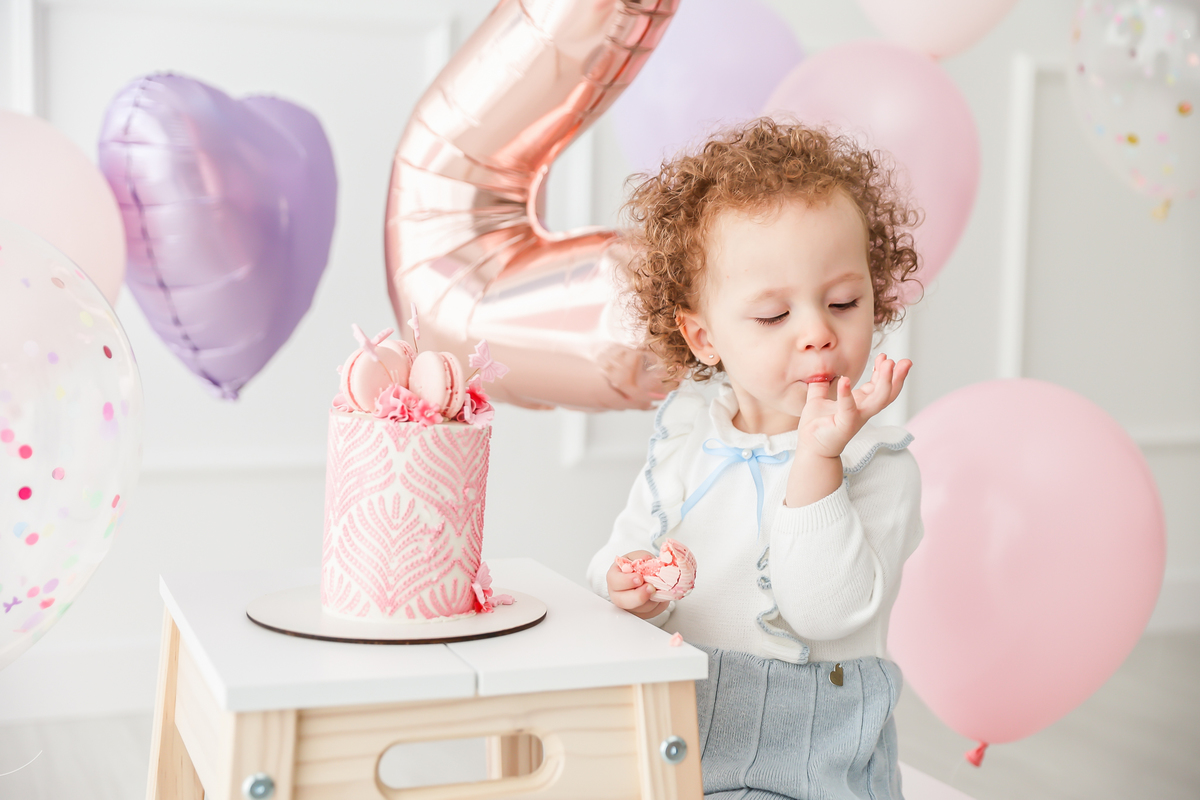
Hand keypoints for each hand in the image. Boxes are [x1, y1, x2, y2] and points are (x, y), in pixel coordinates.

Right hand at [606, 551, 670, 619]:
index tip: (639, 578)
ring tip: (659, 589)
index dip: (626, 581)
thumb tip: (647, 561)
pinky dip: (658, 605)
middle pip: (623, 601)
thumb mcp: (638, 556)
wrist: (643, 575)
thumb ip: (642, 558)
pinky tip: (660, 595)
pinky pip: (650, 613)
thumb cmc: (637, 565)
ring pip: (639, 609)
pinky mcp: (639, 613)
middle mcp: (617, 594)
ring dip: (652, 600)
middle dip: (639, 596)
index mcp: (614, 577)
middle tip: (651, 588)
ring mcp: (628, 606)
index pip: (615, 581)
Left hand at [797, 354, 911, 458]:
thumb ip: (820, 386)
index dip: (883, 372)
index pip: (878, 386)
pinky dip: (846, 394)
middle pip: (888, 393)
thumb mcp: (817, 399)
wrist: (810, 447)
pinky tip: (845, 379)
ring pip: (879, 400)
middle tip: (903, 361)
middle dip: (897, 377)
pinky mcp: (845, 425)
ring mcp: (856, 418)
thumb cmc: (816, 426)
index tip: (885, 357)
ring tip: (887, 364)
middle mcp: (862, 410)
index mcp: (859, 403)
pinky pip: (849, 408)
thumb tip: (820, 373)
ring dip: (885, 381)